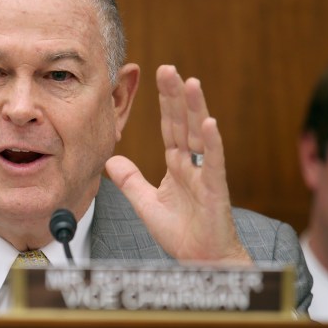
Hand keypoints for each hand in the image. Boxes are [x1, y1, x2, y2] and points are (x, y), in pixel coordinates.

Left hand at [105, 65, 250, 263]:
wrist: (200, 259)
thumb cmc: (181, 232)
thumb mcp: (145, 203)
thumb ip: (131, 180)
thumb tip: (111, 160)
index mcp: (177, 165)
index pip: (169, 127)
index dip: (164, 103)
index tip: (159, 75)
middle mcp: (192, 164)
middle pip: (183, 123)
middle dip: (176, 96)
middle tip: (168, 68)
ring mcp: (205, 174)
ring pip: (199, 136)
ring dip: (196, 109)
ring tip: (191, 83)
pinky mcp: (215, 189)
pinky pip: (213, 162)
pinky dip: (211, 143)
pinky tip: (209, 122)